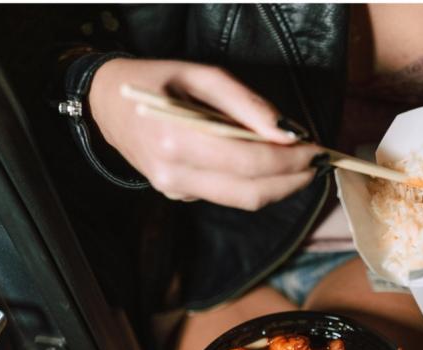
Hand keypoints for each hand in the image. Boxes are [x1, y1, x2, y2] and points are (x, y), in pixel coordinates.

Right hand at [88, 58, 321, 209]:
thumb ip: (246, 104)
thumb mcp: (201, 76)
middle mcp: (174, 174)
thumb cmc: (156, 81)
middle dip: (292, 181)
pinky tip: (266, 165)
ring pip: (242, 201)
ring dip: (279, 186)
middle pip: (250, 192)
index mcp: (176, 139)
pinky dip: (255, 183)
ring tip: (300, 164)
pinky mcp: (178, 196)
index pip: (247, 161)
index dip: (288, 160)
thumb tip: (287, 131)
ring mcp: (175, 190)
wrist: (105, 104)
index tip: (314, 148)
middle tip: (317, 162)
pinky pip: (227, 196)